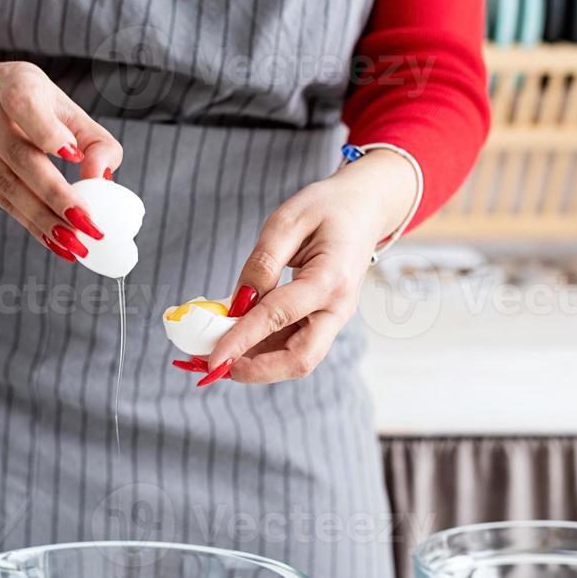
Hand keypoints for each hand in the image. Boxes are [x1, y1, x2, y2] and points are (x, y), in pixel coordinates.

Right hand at [0, 59, 123, 261]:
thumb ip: (92, 138)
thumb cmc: (24, 101)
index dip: (46, 131)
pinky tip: (53, 240)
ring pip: (7, 185)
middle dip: (55, 194)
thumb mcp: (60, 105)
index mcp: (13, 84)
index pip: (23, 104)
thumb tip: (101, 178)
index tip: (72, 155)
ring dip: (43, 218)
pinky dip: (29, 222)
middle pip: (18, 156)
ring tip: (74, 243)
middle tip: (87, 224)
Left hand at [195, 150, 416, 385]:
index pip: (278, 317)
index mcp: (331, 279)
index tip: (211, 357)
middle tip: (215, 365)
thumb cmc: (328, 207)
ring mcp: (334, 317)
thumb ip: (262, 263)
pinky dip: (265, 350)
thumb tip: (236, 304)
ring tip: (218, 352)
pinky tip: (238, 340)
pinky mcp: (325, 319)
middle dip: (255, 370)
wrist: (365, 208)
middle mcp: (338, 307)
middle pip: (300, 359)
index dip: (241, 340)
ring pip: (297, 358)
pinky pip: (296, 345)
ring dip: (257, 363)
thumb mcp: (287, 220)